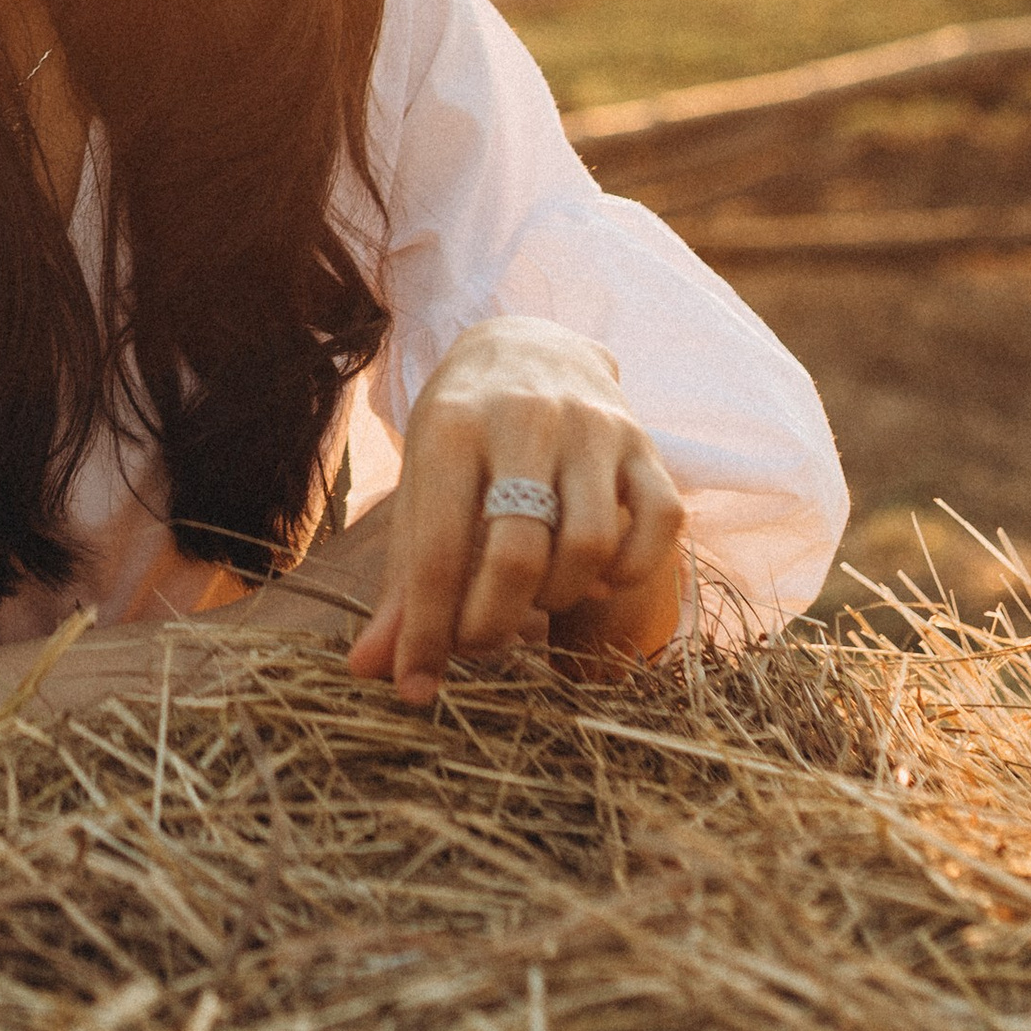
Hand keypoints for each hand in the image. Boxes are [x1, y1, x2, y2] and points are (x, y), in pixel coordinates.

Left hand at [343, 318, 685, 709]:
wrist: (526, 345)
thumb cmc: (461, 440)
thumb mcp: (420, 491)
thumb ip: (402, 584)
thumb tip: (371, 671)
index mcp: (452, 428)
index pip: (437, 552)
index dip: (427, 633)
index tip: (417, 685)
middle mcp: (524, 419)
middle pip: (517, 556)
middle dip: (492, 625)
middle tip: (478, 642)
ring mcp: (592, 428)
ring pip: (589, 546)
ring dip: (558, 598)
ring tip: (533, 597)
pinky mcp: (645, 443)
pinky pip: (659, 525)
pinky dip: (630, 569)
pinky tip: (596, 577)